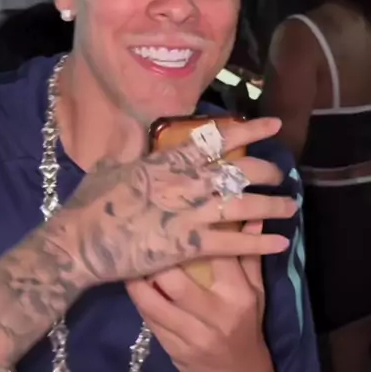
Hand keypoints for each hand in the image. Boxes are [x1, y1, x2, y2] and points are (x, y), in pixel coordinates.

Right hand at [55, 117, 296, 287]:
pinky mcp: (187, 246)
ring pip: (242, 206)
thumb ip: (127, 146)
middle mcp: (184, 183)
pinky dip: (258, 243)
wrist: (80, 243)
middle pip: (238, 172)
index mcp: (166, 160)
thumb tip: (133, 125)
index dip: (248, 131)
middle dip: (266, 171)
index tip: (272, 125)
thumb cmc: (91, 203)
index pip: (216, 140)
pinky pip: (232, 244)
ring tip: (290, 207)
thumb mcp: (108, 165)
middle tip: (281, 175)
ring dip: (271, 206)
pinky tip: (278, 243)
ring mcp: (188, 214)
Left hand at [127, 219, 271, 371]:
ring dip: (138, 283)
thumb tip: (253, 218)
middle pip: (178, 284)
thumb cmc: (248, 324)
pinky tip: (132, 286)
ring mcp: (194, 338)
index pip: (217, 258)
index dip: (194, 237)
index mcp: (239, 295)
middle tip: (140, 239)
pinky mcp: (176, 352)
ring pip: (156, 306)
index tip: (173, 217)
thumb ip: (250, 255)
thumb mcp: (256, 291)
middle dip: (156, 262)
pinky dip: (139, 303)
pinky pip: (151, 323)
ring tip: (127, 260)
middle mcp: (217, 317)